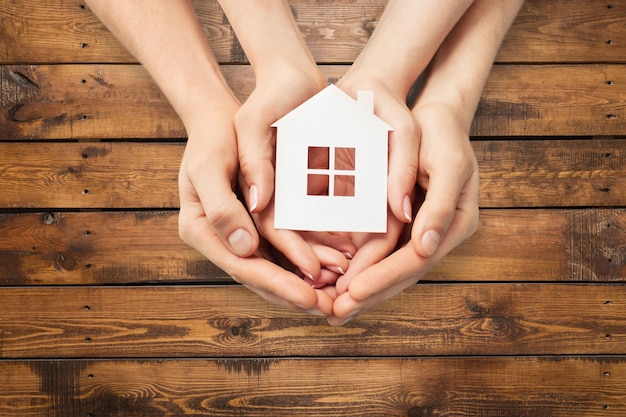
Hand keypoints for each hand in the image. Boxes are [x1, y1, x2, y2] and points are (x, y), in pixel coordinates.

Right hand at [178, 98, 333, 315]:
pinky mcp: (258, 225)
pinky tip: (334, 266)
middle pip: (261, 276)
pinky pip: (284, 248)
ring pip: (276, 266)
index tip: (309, 297)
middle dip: (296, 294)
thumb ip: (221, 208)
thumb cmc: (212, 138)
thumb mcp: (209, 166)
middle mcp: (222, 239)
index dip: (278, 284)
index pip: (243, 266)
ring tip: (339, 294)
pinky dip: (307, 259)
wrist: (219, 121)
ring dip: (306, 282)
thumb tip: (245, 248)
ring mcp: (240, 234)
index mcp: (201, 230)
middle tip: (331, 309)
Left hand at [328, 103, 479, 324]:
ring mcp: (421, 230)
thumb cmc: (443, 134)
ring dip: (364, 290)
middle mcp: (438, 233)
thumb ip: (439, 205)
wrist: (436, 116)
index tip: (354, 292)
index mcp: (455, 223)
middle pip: (403, 273)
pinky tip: (340, 281)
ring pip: (391, 268)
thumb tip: (426, 246)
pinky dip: (363, 268)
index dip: (385, 277)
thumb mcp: (448, 163)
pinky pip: (383, 253)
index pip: (417, 260)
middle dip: (370, 294)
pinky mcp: (405, 223)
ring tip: (334, 309)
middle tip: (336, 314)